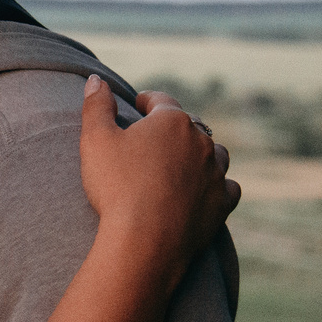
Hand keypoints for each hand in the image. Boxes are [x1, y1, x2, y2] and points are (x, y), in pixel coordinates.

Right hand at [78, 76, 238, 283]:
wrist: (145, 241)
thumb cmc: (117, 187)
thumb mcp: (95, 141)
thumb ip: (95, 106)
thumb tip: (95, 80)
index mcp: (171, 121)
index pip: (160, 100)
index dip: (147, 100)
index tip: (138, 104)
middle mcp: (201, 141)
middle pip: (190, 126)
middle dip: (174, 128)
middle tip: (156, 137)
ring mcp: (216, 173)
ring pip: (214, 154)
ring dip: (200, 154)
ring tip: (184, 161)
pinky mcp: (223, 202)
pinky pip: (227, 186)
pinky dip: (217, 184)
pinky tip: (206, 189)